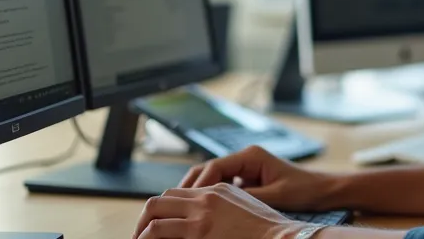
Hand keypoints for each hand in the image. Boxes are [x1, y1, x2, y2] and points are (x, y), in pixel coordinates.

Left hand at [132, 183, 297, 238]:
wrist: (284, 238)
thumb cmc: (272, 232)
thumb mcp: (248, 210)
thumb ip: (228, 208)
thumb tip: (213, 223)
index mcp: (220, 189)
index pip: (180, 193)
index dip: (163, 209)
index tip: (157, 224)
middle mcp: (207, 197)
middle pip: (162, 199)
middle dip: (145, 217)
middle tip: (140, 235)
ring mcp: (201, 214)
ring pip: (154, 213)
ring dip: (141, 230)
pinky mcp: (198, 232)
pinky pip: (160, 232)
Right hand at [180, 145, 338, 211]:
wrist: (323, 190)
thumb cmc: (304, 190)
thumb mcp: (275, 195)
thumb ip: (248, 198)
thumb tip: (221, 204)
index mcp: (251, 156)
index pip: (215, 166)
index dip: (199, 184)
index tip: (187, 200)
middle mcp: (246, 158)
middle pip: (208, 169)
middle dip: (191, 186)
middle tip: (174, 203)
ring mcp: (246, 167)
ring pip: (213, 178)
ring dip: (199, 192)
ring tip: (183, 208)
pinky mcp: (248, 178)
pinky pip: (223, 186)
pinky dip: (211, 196)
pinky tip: (202, 211)